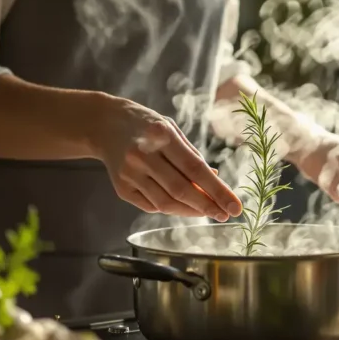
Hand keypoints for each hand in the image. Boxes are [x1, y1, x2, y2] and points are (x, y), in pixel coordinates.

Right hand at [90, 95, 241, 220]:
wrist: (104, 125)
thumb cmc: (146, 125)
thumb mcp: (171, 129)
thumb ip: (192, 155)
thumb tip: (215, 179)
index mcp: (161, 135)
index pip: (195, 168)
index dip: (217, 190)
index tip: (235, 206)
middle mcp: (143, 155)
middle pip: (181, 190)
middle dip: (207, 206)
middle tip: (225, 214)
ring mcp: (129, 173)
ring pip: (166, 203)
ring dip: (191, 211)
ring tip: (207, 210)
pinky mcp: (121, 187)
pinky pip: (152, 206)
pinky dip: (172, 208)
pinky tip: (184, 206)